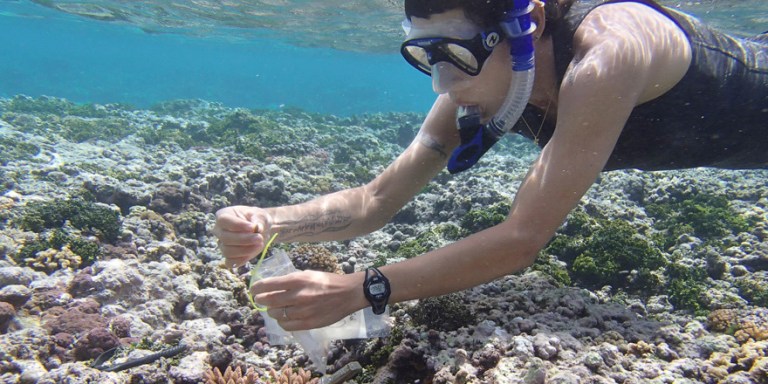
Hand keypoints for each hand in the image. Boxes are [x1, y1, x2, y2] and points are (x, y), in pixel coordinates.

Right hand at [212, 205, 272, 267]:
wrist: (261, 230)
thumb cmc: (257, 219)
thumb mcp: (260, 215)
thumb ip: (258, 220)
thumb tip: (257, 228)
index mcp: (223, 215)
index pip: (223, 220)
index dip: (238, 225)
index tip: (253, 227)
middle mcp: (219, 230)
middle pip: (225, 238)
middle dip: (244, 240)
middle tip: (259, 238)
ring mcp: (222, 244)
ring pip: (227, 251)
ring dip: (245, 250)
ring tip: (259, 244)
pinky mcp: (228, 256)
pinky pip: (230, 262)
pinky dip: (241, 260)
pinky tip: (252, 252)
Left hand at [251, 270, 365, 330]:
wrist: (348, 294)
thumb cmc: (327, 281)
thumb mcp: (308, 274)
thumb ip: (291, 281)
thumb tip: (272, 286)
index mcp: (297, 280)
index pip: (268, 285)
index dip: (256, 288)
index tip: (253, 289)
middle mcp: (298, 296)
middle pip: (269, 301)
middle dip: (261, 300)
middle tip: (260, 299)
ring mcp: (303, 311)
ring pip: (276, 314)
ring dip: (272, 311)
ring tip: (275, 308)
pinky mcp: (308, 323)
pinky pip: (287, 325)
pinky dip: (282, 321)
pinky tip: (285, 317)